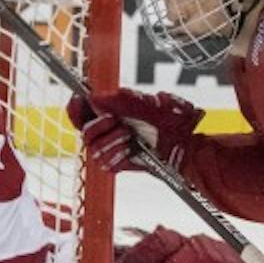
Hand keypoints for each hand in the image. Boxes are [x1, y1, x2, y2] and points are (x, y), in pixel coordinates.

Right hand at [66, 89, 203, 173]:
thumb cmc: (171, 120)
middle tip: (114, 120)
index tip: (78, 100)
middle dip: (97, 125)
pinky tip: (128, 150)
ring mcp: (114, 149)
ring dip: (110, 140)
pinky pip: (106, 164)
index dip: (76, 108)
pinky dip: (116, 155)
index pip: (82, 112)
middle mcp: (109, 131)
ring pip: (93, 149)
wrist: (186, 143)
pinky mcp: (120, 164)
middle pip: (84, 132)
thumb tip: (95, 98)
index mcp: (111, 112)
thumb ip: (122, 101)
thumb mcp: (148, 104)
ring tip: (128, 135)